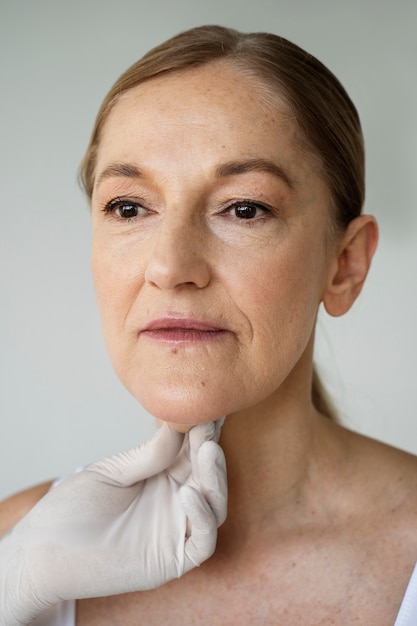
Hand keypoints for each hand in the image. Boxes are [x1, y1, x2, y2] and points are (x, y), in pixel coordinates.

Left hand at [0, 421, 226, 624]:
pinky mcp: (173, 560)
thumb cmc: (72, 510)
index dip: (203, 430)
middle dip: (212, 447)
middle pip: (209, 474)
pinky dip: (203, 516)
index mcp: (161, 477)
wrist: (43, 551)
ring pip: (215, 503)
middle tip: (211, 423)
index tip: (209, 406)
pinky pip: (203, 541)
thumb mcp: (112, 472)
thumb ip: (149, 454)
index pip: (193, 451)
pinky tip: (188, 493)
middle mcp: (174, 502)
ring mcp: (175, 531)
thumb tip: (179, 422)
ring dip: (216, 477)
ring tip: (208, 450)